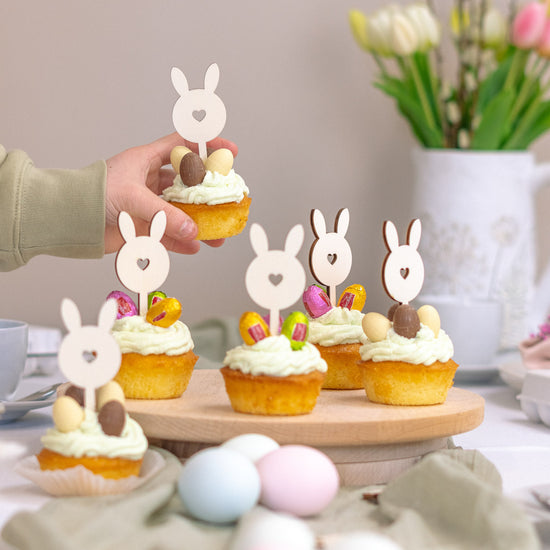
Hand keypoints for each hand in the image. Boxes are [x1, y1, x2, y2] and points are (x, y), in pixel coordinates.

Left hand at [104, 133, 237, 253]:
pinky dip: (182, 241)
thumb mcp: (133, 198)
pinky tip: (195, 246)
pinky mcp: (144, 227)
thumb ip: (165, 215)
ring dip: (200, 222)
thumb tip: (194, 231)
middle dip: (210, 193)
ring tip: (218, 234)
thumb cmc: (94, 195)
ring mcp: (149, 205)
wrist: (68, 220)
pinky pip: (169, 235)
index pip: (183, 146)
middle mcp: (150, 182)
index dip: (207, 145)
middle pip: (189, 184)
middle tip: (228, 199)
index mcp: (146, 161)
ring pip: (182, 212)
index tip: (231, 151)